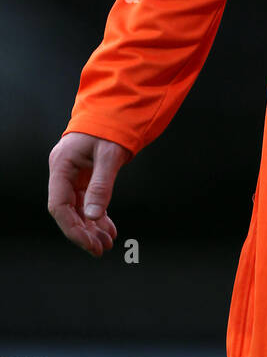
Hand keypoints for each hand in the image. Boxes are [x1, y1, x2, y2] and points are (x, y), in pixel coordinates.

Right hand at [48, 132, 132, 256]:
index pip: (59, 206)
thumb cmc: (111, 125)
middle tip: (101, 249)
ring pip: (78, 209)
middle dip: (84, 232)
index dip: (73, 228)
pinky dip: (97, 216)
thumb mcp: (109, 154)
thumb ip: (101, 185)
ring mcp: (73, 175)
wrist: (116, 107)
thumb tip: (94, 217)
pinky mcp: (84, 176)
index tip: (89, 244)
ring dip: (91, 227)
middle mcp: (63, 172)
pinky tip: (107, 229)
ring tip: (107, 243)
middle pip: (67, 211)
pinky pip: (87, 201)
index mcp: (61, 165)